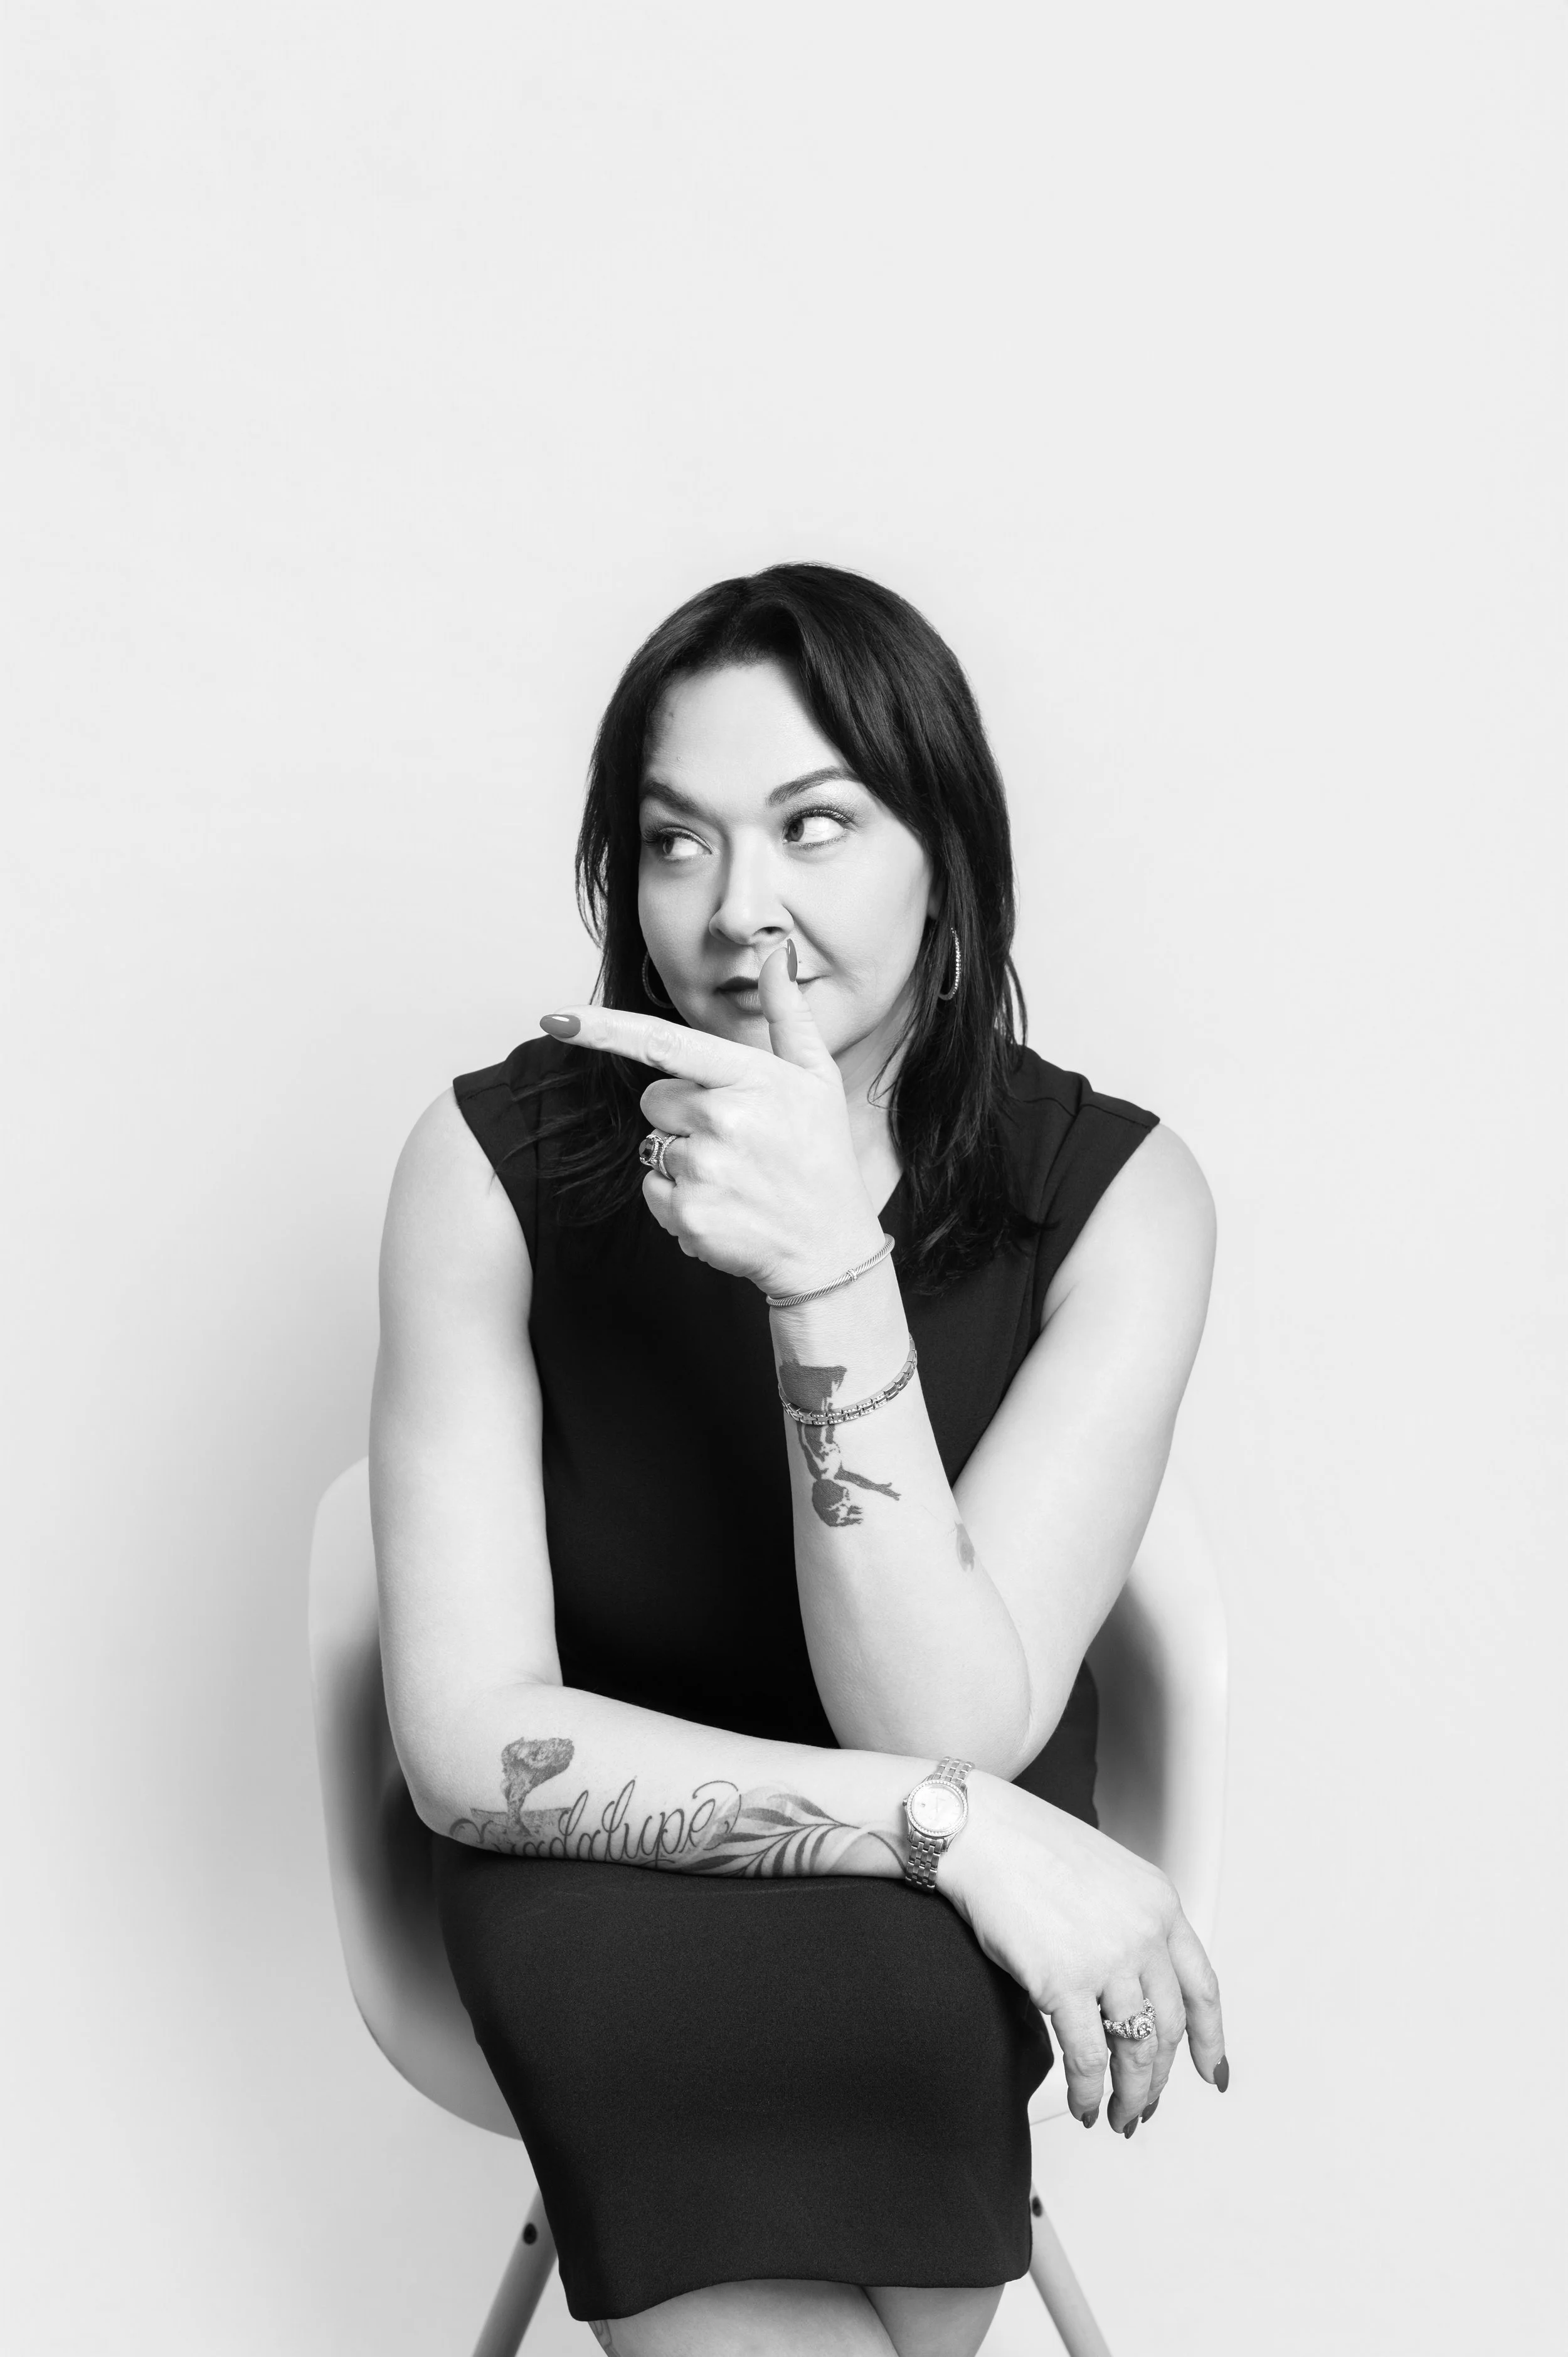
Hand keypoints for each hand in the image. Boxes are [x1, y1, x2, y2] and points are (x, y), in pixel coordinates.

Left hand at [540, 942, 885, 1294]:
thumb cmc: (822, 1156)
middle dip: (682, 1116)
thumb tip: (775, 955)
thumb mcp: (817, 1077)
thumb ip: (789, 1014)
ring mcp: (705, 1171)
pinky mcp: (690, 1216)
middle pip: (653, 1099)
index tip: (555, 1018)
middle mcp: (724, 1119)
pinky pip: (652, 1193)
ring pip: (652, 1148)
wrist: (829, 1248)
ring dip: (683, 1162)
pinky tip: (723, 1207)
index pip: (662, 1043)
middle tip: (735, 1141)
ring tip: (736, 1179)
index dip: (602, 1030)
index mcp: (751, 1078)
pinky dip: (679, 1203)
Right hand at [942, 1772, 1227, 2132]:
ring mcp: (1108, 1958)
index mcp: (1160, 1903)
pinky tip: (1083, 2104)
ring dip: (1130, 2095)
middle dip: (1159, 2079)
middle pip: (1171, 2028)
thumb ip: (1129, 1926)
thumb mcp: (1104, 1876)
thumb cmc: (1025, 1846)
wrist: (978, 1831)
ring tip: (1117, 2117)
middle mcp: (1145, 1932)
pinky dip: (1088, 2091)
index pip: (1202, 1987)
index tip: (1213, 2073)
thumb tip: (1129, 1992)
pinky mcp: (1065, 1981)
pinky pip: (1088, 2057)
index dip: (1210, 2039)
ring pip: (1137, 2051)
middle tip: (1144, 2106)